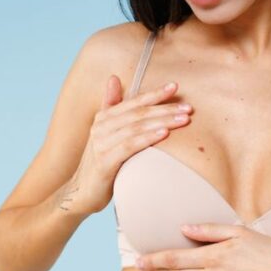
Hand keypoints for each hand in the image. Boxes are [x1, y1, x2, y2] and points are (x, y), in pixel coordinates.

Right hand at [56, 76, 193, 215]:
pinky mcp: (104, 162)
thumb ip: (113, 107)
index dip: (155, 93)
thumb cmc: (102, 162)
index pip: (134, 102)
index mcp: (104, 117)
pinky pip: (129, 146)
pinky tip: (164, 134)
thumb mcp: (107, 134)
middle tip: (189, 108)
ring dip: (162, 122)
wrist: (82, 192)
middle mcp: (101, 127)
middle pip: (138, 113)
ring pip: (136, 127)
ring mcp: (101, 144)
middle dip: (165, 109)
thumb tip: (114, 78)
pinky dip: (147, 138)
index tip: (176, 87)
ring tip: (184, 120)